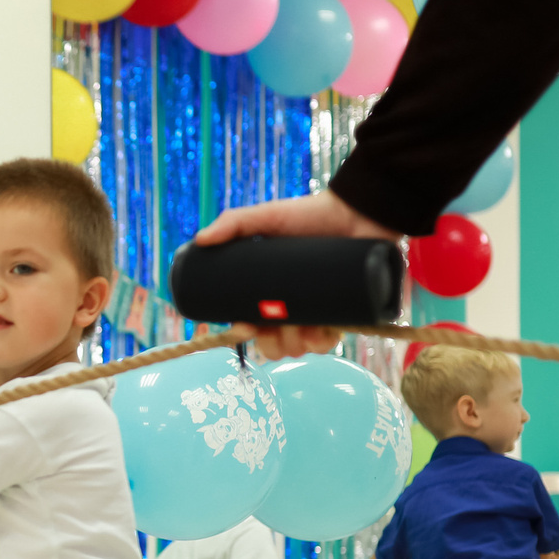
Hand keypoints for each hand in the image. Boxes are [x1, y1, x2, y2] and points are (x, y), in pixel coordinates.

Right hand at [195, 189, 403, 358]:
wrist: (358, 210)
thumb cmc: (312, 213)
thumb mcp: (267, 216)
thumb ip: (234, 223)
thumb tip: (201, 240)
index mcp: (270, 292)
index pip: (250, 324)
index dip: (243, 333)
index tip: (244, 327)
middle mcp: (293, 307)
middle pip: (273, 344)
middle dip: (271, 345)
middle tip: (274, 328)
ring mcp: (319, 312)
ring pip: (300, 348)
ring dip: (295, 346)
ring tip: (302, 326)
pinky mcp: (346, 314)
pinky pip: (329, 343)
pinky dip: (322, 344)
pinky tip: (320, 333)